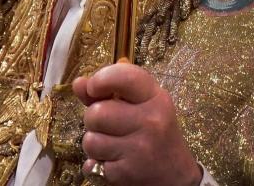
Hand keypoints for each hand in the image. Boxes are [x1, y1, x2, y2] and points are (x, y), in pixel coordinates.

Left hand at [72, 63, 202, 185]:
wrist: (174, 175)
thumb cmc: (154, 134)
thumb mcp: (141, 106)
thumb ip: (109, 93)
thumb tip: (79, 83)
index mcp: (155, 98)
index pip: (123, 77)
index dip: (101, 79)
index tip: (94, 88)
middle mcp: (150, 121)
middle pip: (97, 113)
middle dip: (93, 119)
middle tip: (106, 125)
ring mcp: (139, 148)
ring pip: (90, 140)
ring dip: (93, 144)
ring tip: (110, 145)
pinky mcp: (127, 173)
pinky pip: (91, 164)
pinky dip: (96, 165)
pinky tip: (113, 162)